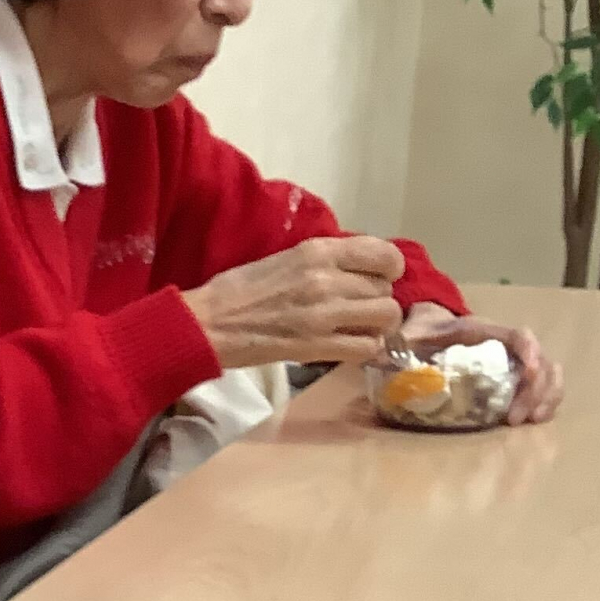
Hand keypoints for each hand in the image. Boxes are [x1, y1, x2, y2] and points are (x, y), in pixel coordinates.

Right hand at [182, 235, 405, 371]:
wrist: (209, 323)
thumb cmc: (239, 289)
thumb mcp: (286, 258)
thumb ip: (324, 261)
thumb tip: (358, 271)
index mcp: (318, 251)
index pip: (384, 254)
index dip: (390, 268)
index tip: (380, 277)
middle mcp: (328, 279)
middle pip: (386, 289)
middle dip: (379, 299)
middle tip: (361, 308)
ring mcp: (324, 315)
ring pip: (385, 317)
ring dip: (379, 325)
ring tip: (362, 328)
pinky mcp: (317, 347)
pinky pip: (367, 347)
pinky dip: (365, 349)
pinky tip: (350, 346)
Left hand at [399, 303, 562, 426]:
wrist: (428, 324)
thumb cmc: (421, 331)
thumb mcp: (407, 335)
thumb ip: (395, 345)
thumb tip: (376, 359)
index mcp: (481, 331)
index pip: (516, 335)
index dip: (528, 351)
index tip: (530, 371)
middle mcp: (504, 343)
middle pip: (539, 359)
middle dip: (535, 389)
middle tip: (515, 418)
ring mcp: (512, 360)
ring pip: (547, 373)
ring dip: (545, 397)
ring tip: (530, 421)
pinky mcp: (513, 377)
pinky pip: (542, 385)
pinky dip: (545, 401)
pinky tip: (535, 420)